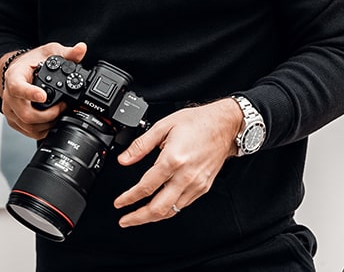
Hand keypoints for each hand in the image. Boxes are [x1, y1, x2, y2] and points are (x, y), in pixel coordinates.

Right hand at [0, 41, 86, 139]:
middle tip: (62, 107)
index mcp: (14, 76)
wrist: (21, 71)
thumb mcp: (49, 52)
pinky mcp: (14, 120)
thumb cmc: (33, 62)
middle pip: (25, 113)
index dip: (30, 93)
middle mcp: (9, 95)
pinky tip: (52, 122)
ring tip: (59, 114)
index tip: (43, 96)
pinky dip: (42, 130)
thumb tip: (81, 49)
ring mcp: (10, 110)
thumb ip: (66, 52)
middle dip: (48, 114)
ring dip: (47, 124)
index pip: (17, 87)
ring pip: (27, 125)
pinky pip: (28, 131)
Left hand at [114, 98, 241, 226]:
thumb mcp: (163, 126)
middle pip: (158, 208)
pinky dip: (169, 210)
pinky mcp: (203, 187)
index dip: (129, 198)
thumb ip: (141, 144)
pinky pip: (183, 205)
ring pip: (171, 211)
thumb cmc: (196, 122)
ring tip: (139, 217)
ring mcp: (196, 184)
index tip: (119, 203)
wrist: (224, 125)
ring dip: (153, 217)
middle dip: (138, 218)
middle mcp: (185, 176)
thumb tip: (124, 159)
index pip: (146, 187)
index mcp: (173, 159)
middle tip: (124, 220)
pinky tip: (160, 206)